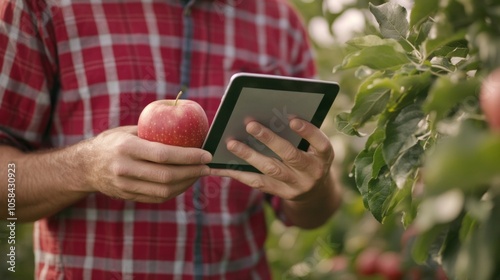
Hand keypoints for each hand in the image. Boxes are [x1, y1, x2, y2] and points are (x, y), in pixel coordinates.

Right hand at [82, 126, 211, 202]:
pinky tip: (186, 182)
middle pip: (167, 176)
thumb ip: (152, 131)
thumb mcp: (127, 131)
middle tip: (207, 167)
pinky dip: (175, 191)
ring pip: (164, 190)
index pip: (164, 155)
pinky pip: (157, 197)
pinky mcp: (128, 196)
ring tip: (199, 174)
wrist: (84, 166)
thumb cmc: (112, 142)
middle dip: (192, 172)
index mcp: (126, 148)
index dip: (188, 156)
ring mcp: (125, 186)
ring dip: (187, 184)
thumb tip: (186, 126)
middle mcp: (125, 168)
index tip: (206, 155)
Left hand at [210, 118, 334, 201]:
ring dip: (249, 155)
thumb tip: (271, 112)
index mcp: (324, 156)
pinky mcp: (281, 193)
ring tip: (232, 143)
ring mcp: (297, 186)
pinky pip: (258, 182)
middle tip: (250, 125)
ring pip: (270, 169)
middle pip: (290, 155)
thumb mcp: (315, 146)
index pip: (320, 144)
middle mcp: (313, 172)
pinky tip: (224, 165)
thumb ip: (301, 132)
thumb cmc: (311, 157)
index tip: (292, 120)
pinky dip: (239, 172)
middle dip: (270, 139)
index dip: (308, 132)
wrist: (315, 192)